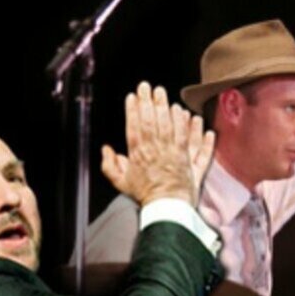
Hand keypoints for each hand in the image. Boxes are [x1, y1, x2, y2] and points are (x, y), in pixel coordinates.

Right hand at [102, 82, 213, 206]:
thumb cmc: (146, 196)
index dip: (133, 109)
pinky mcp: (188, 156)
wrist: (167, 208)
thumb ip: (109, 165)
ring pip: (170, 124)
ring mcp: (174, 152)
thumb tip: (106, 150)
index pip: (135, 126)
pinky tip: (186, 113)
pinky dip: (187, 124)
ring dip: (166, 107)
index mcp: (139, 154)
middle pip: (153, 120)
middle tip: (147, 87)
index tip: (133, 97)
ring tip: (163, 94)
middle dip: (149, 101)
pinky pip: (188, 136)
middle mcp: (156, 150)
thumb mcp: (121, 183)